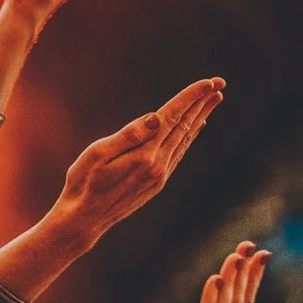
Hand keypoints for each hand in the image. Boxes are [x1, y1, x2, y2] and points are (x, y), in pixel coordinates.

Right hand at [54, 78, 223, 231]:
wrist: (84, 221)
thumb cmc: (82, 184)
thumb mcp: (95, 155)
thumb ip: (127, 135)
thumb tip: (155, 117)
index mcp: (143, 155)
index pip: (171, 118)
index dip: (190, 98)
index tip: (208, 82)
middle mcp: (157, 165)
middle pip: (184, 127)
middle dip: (202, 103)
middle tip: (220, 84)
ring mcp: (159, 176)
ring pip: (185, 139)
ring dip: (200, 117)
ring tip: (214, 100)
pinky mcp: (156, 183)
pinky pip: (179, 153)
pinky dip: (189, 136)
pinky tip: (194, 127)